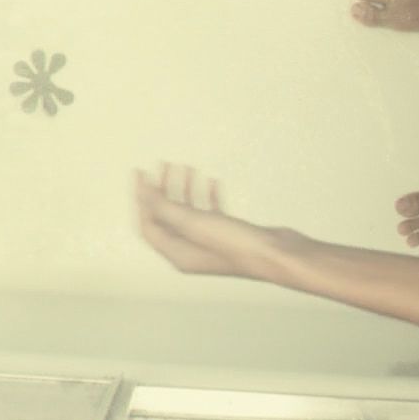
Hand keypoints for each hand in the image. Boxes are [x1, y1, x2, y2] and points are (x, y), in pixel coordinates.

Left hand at [134, 162, 296, 282]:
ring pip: (189, 212)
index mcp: (177, 253)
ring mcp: (209, 243)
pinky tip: (214, 181)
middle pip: (166, 216)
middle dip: (162, 189)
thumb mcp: (194, 223)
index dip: (142, 197)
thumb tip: (143, 193)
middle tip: (163, 165)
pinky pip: (211, 213)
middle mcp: (190, 250)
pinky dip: (208, 196)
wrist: (276, 254)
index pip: (148, 223)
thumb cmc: (237, 244)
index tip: (141, 172)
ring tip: (188, 167)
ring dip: (185, 189)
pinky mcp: (227, 235)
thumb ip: (165, 208)